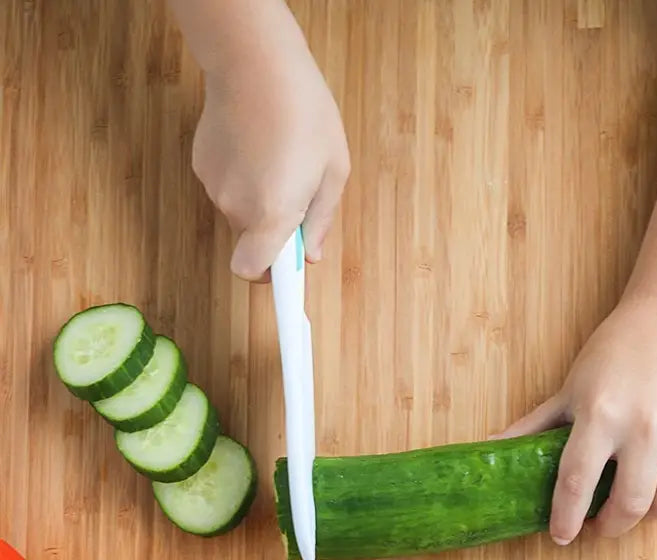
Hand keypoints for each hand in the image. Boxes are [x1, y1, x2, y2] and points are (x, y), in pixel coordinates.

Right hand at [191, 31, 349, 279]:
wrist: (255, 60)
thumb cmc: (304, 112)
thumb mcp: (334, 171)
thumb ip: (320, 220)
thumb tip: (311, 255)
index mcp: (271, 215)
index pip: (252, 272)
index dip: (267, 279)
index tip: (283, 278)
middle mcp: (235, 208)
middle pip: (251, 241)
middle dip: (273, 229)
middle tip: (298, 195)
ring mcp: (213, 186)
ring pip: (238, 211)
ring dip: (259, 199)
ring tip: (278, 158)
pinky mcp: (201, 164)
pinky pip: (226, 185)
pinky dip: (242, 177)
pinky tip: (256, 145)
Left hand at [498, 297, 656, 543]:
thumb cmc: (614, 353)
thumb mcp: (569, 388)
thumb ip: (535, 425)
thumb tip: (492, 447)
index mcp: (600, 416)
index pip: (576, 483)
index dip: (566, 517)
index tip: (560, 535)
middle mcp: (643, 430)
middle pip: (627, 505)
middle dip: (609, 527)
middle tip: (597, 527)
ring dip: (642, 516)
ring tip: (626, 509)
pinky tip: (656, 488)